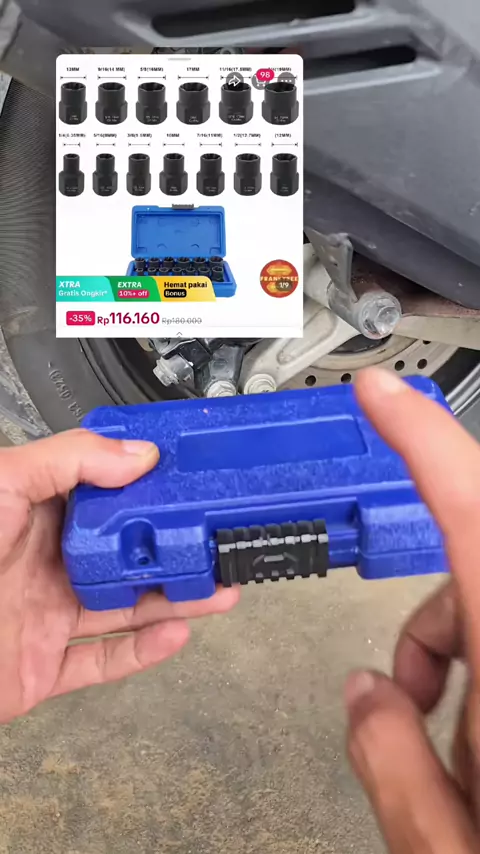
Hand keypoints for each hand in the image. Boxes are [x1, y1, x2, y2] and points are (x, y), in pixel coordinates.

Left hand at [0, 430, 238, 722]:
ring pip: (124, 609)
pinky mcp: (40, 670)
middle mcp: (41, 564)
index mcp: (32, 516)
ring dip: (174, 600)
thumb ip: (68, 460)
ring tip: (221, 588)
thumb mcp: (2, 485)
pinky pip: (100, 663)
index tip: (190, 482)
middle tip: (217, 540)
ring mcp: (43, 618)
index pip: (103, 497)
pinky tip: (177, 634)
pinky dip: (142, 653)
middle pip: (123, 556)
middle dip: (173, 549)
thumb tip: (138, 453)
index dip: (148, 489)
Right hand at [345, 368, 479, 853]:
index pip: (472, 512)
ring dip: (463, 666)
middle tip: (406, 707)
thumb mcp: (445, 847)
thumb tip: (366, 697)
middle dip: (428, 628)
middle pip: (473, 578)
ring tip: (464, 767)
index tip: (383, 392)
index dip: (424, 439)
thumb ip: (392, 763)